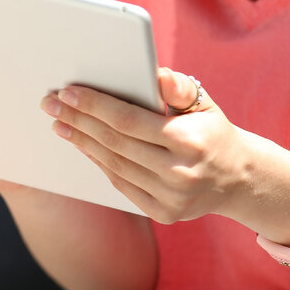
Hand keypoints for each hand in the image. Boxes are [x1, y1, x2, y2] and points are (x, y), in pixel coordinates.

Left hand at [41, 67, 248, 223]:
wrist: (240, 180)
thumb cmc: (211, 132)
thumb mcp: (204, 103)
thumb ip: (178, 88)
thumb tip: (155, 75)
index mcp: (189, 141)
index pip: (128, 120)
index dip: (93, 106)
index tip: (66, 92)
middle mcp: (180, 173)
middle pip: (114, 142)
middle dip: (77, 120)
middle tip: (49, 103)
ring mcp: (172, 198)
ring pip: (113, 164)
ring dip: (80, 141)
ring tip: (59, 123)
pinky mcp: (164, 214)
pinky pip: (120, 184)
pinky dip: (98, 162)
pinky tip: (82, 145)